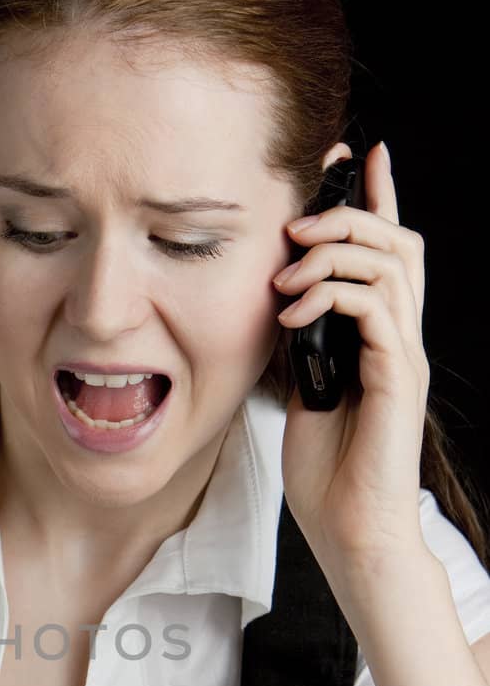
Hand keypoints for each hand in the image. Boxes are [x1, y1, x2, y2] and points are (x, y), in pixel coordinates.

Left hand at [272, 141, 429, 580]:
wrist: (352, 530)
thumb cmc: (329, 474)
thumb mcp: (303, 394)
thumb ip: (304, 348)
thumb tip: (283, 310)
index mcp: (378, 338)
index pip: (387, 251)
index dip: (376, 197)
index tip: (353, 154)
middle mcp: (399, 338)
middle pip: (398, 241)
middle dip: (349, 213)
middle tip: (298, 221)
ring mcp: (403, 356)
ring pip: (391, 263)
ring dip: (333, 252)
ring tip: (288, 273)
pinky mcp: (397, 377)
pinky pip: (375, 308)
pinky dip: (332, 295)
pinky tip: (293, 314)